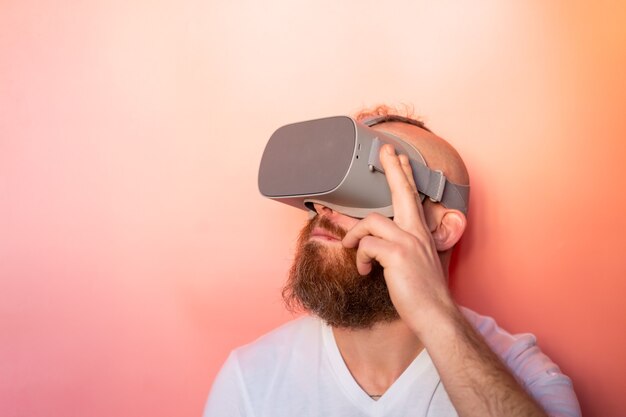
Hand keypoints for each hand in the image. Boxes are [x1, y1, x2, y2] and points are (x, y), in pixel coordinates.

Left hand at [342, 144, 453, 332]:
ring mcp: (408, 241)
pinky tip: (365, 270)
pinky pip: (366, 246)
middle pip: (401, 191)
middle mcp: (416, 232)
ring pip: (371, 221)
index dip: (405, 175)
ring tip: (349, 246)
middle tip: (385, 150)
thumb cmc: (422, 292)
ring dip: (354, 234)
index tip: (400, 157)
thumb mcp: (414, 263)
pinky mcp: (397, 255)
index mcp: (420, 233)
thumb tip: (375, 242)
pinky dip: (359, 258)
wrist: (435, 314)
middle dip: (392, 168)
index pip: (411, 197)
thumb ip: (401, 247)